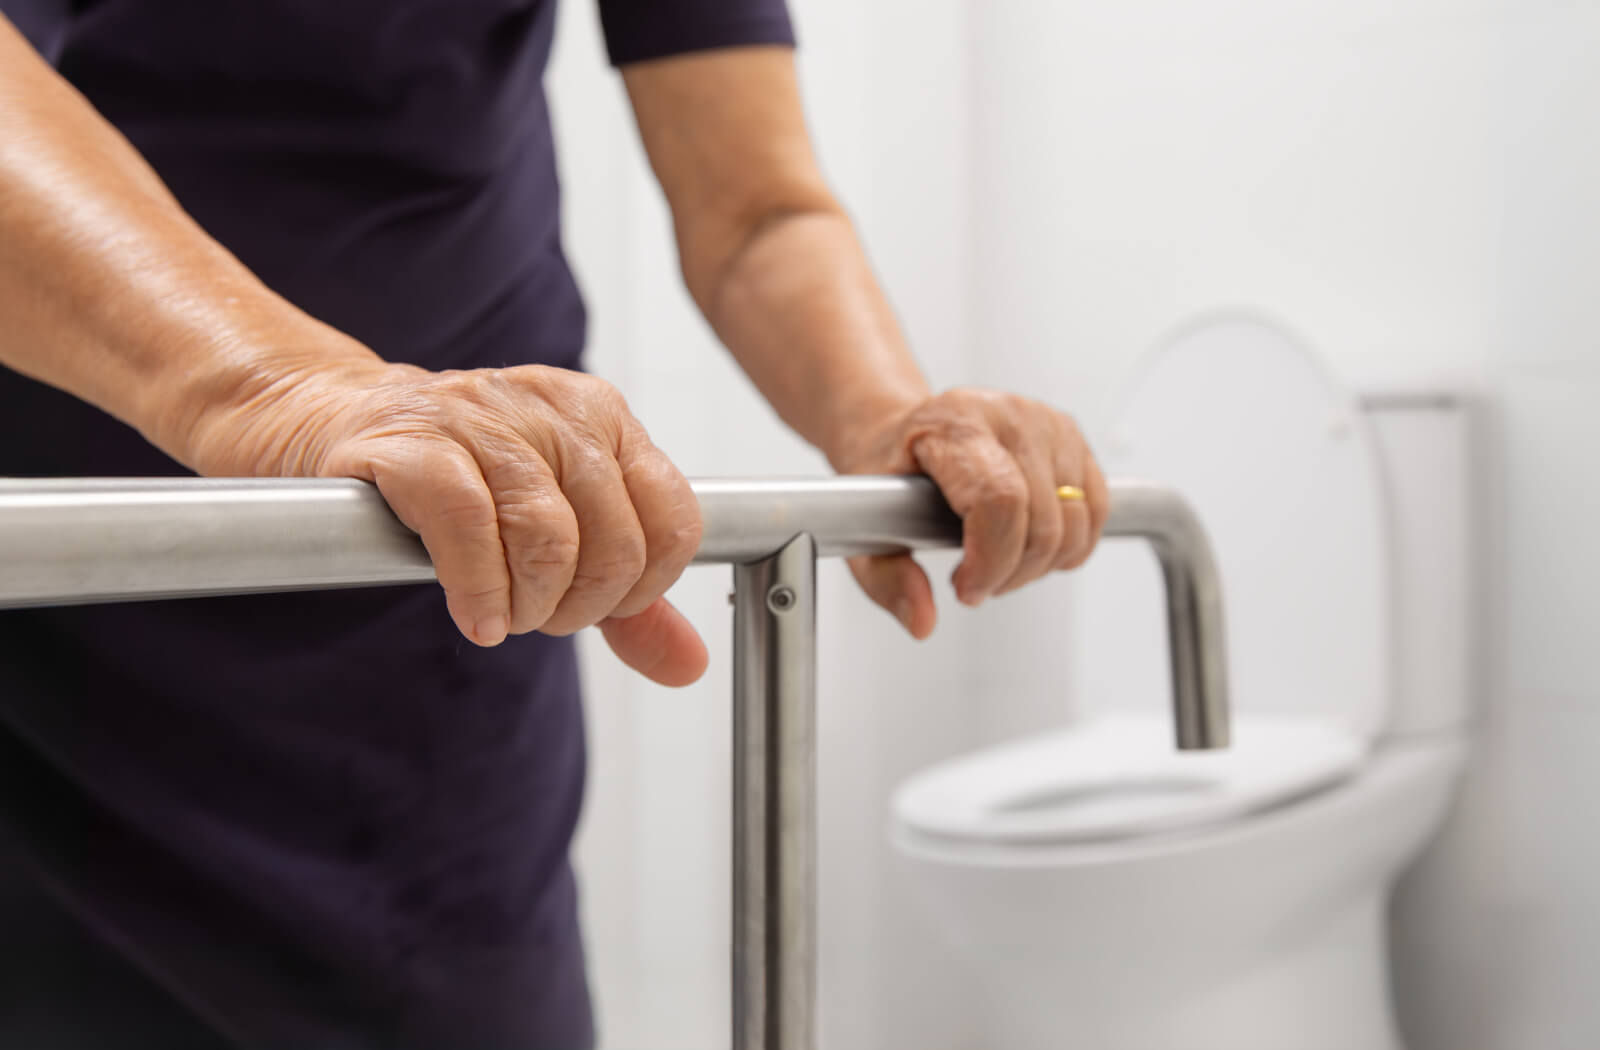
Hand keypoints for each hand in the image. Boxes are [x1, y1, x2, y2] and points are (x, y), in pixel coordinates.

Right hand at [189, 355, 707, 685]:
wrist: (335, 422)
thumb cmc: (457, 481)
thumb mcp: (558, 533)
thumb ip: (627, 600)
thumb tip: (688, 666)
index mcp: (601, 418)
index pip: (672, 520)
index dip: (641, 589)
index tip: (595, 607)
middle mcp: (552, 407)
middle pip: (615, 541)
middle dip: (580, 606)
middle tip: (537, 615)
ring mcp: (481, 416)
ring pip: (548, 536)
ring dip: (529, 604)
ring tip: (503, 614)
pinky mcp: (412, 441)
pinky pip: (469, 524)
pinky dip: (479, 588)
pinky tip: (475, 615)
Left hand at [834, 389, 1108, 638]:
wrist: (906, 430)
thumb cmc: (889, 470)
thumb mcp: (864, 526)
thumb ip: (887, 580)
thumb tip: (922, 622)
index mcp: (955, 425)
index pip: (1001, 501)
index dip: (992, 560)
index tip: (967, 587)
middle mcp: (1009, 416)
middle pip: (1042, 522)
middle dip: (1011, 574)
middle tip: (977, 582)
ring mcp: (1048, 424)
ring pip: (1075, 524)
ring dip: (1040, 564)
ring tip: (998, 561)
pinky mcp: (1073, 437)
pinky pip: (1095, 511)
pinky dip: (1068, 545)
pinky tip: (1027, 544)